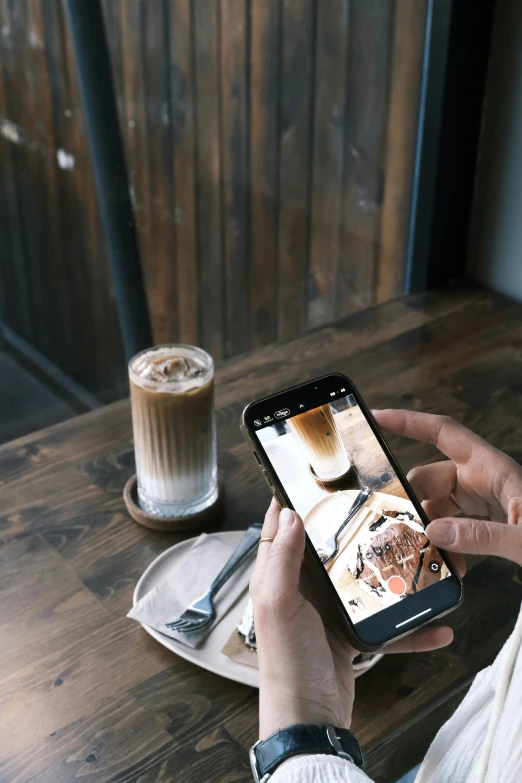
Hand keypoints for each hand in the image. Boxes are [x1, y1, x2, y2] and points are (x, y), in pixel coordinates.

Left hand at [250, 499, 454, 740]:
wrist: (308, 716)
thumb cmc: (286, 662)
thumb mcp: (278, 603)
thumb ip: (282, 558)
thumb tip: (291, 514)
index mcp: (279, 575)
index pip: (282, 527)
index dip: (295, 502)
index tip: (317, 481)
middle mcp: (302, 587)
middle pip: (327, 546)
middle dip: (349, 528)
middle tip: (376, 509)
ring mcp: (328, 609)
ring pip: (360, 579)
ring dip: (385, 572)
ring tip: (410, 556)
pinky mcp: (350, 630)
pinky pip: (382, 621)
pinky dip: (406, 626)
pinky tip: (432, 626)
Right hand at [373, 409, 521, 564]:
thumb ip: (483, 536)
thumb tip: (434, 532)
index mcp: (493, 469)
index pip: (443, 432)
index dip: (408, 422)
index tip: (376, 418)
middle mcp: (486, 480)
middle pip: (432, 478)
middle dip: (410, 499)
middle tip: (391, 524)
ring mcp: (488, 502)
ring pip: (441, 506)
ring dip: (428, 529)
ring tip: (418, 554)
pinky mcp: (492, 524)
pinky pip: (457, 528)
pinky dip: (448, 545)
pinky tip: (448, 567)